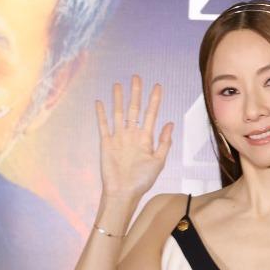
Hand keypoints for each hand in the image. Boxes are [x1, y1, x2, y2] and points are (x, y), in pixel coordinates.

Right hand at [96, 75, 171, 201]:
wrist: (124, 192)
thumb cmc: (143, 180)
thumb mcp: (158, 161)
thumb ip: (164, 142)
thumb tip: (169, 123)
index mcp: (146, 138)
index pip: (151, 114)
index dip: (154, 100)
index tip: (158, 86)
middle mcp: (132, 134)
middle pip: (134, 109)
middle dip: (136, 93)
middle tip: (137, 77)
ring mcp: (119, 137)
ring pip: (118, 113)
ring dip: (118, 99)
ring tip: (118, 85)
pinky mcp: (106, 143)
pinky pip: (103, 125)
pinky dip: (101, 114)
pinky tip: (100, 102)